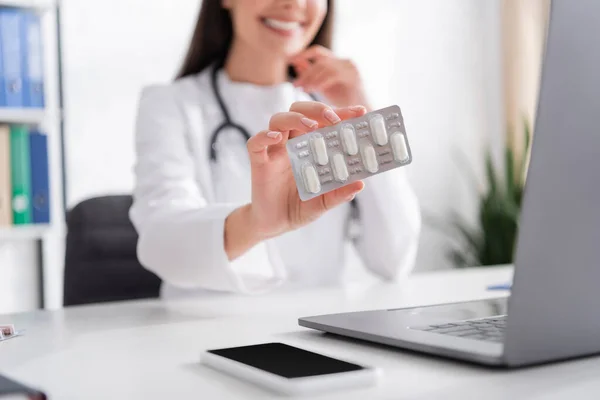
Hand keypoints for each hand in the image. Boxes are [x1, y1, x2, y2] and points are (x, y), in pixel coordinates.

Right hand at [224, 101, 366, 259]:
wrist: (275, 224)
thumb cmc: (300, 208)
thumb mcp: (324, 202)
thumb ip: (340, 193)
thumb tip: (360, 184)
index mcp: (310, 148)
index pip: (324, 122)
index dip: (342, 114)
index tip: (360, 112)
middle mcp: (292, 144)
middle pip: (299, 110)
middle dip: (317, 109)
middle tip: (333, 119)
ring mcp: (274, 151)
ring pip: (278, 120)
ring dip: (295, 118)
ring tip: (311, 126)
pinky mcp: (259, 162)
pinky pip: (255, 143)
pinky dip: (264, 136)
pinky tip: (276, 138)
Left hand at [289, 45, 369, 109]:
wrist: (365, 115)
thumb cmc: (345, 104)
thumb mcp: (324, 88)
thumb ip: (312, 76)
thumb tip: (297, 64)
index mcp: (339, 63)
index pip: (318, 52)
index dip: (303, 54)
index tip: (290, 60)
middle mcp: (346, 62)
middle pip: (319, 58)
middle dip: (305, 72)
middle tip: (296, 84)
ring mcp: (350, 68)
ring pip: (324, 65)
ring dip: (311, 77)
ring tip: (303, 88)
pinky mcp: (353, 76)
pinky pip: (332, 74)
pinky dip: (320, 82)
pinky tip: (312, 90)